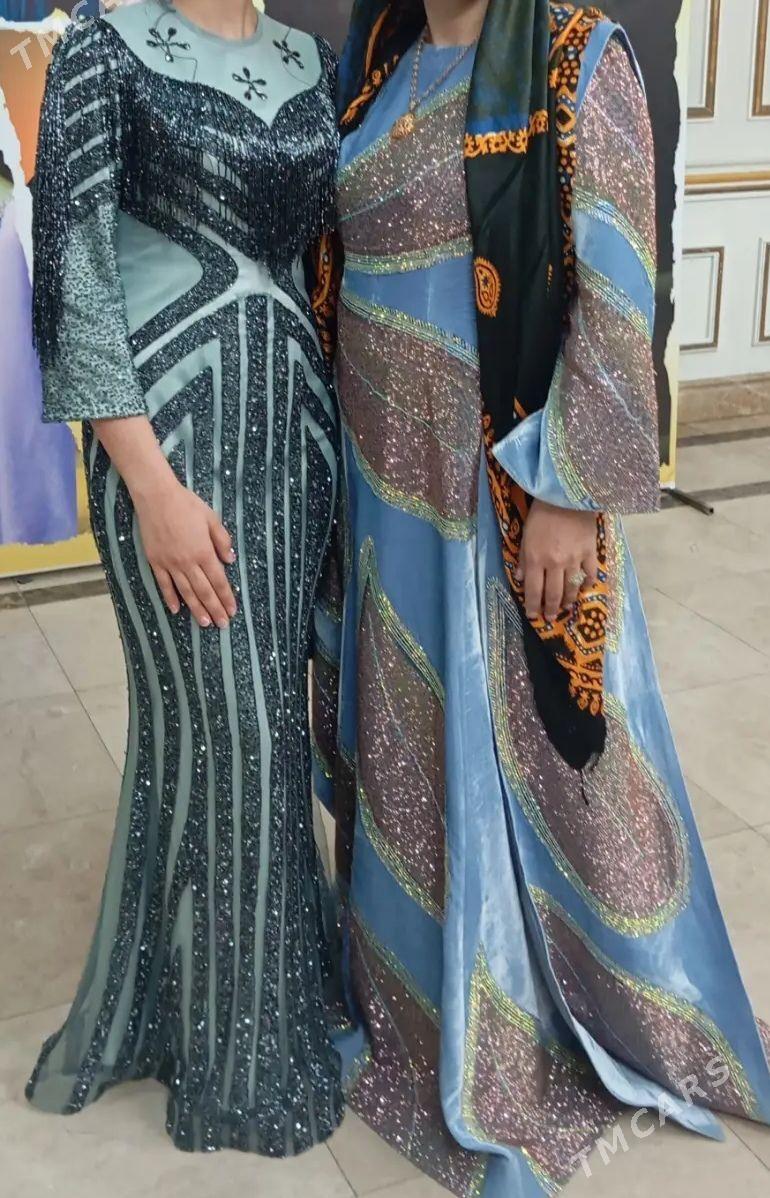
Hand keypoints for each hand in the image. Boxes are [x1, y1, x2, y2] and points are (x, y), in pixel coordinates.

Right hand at [134, 479, 236, 628]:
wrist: (156, 497)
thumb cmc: (186, 504)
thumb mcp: (211, 518)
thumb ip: (222, 541)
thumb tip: (230, 560)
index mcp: (204, 551)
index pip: (219, 581)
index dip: (226, 598)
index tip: (232, 611)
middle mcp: (188, 562)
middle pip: (204, 591)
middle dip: (215, 609)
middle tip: (222, 624)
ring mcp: (170, 563)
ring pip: (186, 592)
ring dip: (196, 609)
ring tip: (205, 623)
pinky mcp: (155, 561)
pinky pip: (164, 584)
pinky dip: (171, 598)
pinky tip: (177, 610)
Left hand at [516, 499, 598, 623]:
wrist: (566, 495)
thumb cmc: (541, 514)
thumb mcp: (525, 536)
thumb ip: (524, 559)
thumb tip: (521, 580)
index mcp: (536, 559)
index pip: (534, 591)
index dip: (533, 606)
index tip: (533, 616)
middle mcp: (555, 563)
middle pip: (554, 594)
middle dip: (551, 609)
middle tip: (550, 617)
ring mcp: (575, 559)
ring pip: (573, 588)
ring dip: (569, 601)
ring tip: (566, 607)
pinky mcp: (590, 552)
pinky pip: (590, 574)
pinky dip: (587, 584)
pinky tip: (584, 588)